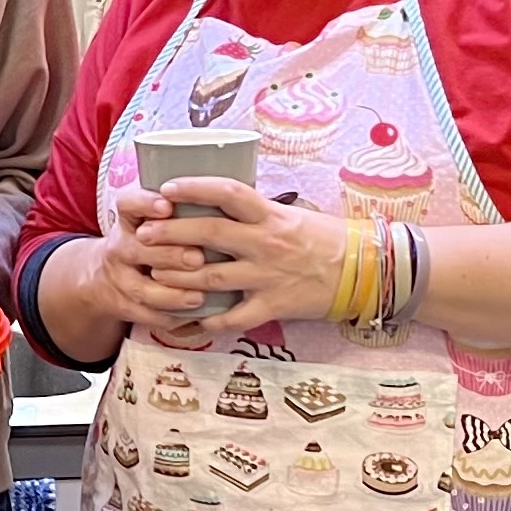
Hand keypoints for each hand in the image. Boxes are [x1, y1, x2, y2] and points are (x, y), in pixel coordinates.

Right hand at [82, 195, 207, 330]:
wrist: (106, 277)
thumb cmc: (148, 241)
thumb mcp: (153, 219)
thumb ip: (182, 210)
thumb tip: (225, 199)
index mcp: (129, 220)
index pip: (128, 205)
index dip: (145, 204)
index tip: (167, 206)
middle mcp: (120, 247)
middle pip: (136, 249)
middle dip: (168, 254)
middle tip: (197, 258)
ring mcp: (120, 279)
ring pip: (141, 289)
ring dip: (170, 294)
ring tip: (199, 296)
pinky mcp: (124, 306)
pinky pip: (146, 315)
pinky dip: (171, 317)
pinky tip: (195, 316)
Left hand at [122, 180, 342, 335]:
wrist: (366, 270)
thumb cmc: (327, 238)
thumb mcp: (292, 215)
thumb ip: (257, 212)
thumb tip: (221, 202)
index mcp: (271, 215)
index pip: (228, 192)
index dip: (194, 187)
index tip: (166, 188)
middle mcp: (266, 242)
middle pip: (210, 233)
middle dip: (172, 233)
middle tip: (144, 234)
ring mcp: (268, 276)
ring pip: (212, 277)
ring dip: (178, 277)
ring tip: (152, 275)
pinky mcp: (274, 305)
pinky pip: (234, 317)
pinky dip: (208, 321)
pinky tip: (186, 322)